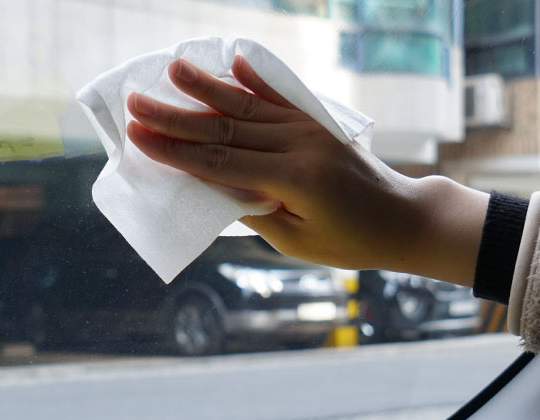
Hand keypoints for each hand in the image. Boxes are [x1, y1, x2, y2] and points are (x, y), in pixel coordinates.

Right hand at [126, 56, 486, 283]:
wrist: (404, 218)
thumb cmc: (351, 241)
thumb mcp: (298, 240)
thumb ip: (256, 210)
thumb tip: (214, 185)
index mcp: (293, 181)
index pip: (221, 164)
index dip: (176, 152)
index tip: (138, 138)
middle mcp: (299, 145)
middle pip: (226, 130)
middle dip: (176, 118)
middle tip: (135, 103)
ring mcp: (310, 129)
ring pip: (248, 107)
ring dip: (207, 89)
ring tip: (172, 68)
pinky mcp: (319, 122)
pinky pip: (281, 97)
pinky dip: (254, 79)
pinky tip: (232, 58)